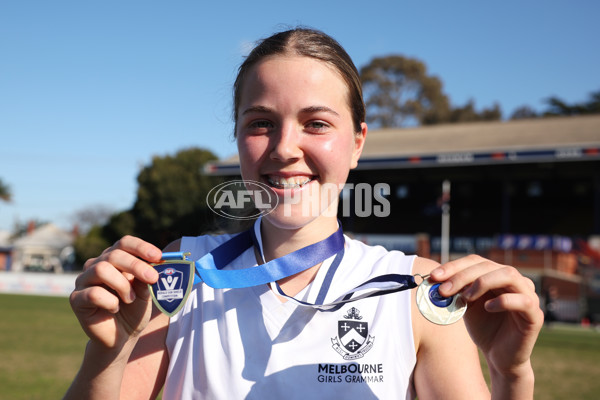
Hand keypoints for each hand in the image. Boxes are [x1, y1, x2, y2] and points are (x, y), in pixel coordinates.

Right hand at [69, 236, 161, 348]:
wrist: (122, 336)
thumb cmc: (134, 309)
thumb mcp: (145, 292)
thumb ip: (145, 277)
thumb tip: (153, 264)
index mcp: (114, 259)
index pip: (124, 243)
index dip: (141, 247)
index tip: (158, 257)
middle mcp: (96, 265)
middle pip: (114, 255)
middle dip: (136, 266)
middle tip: (153, 278)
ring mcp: (84, 281)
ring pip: (101, 269)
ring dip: (122, 285)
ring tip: (129, 298)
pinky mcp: (76, 299)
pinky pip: (93, 293)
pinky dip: (110, 301)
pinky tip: (114, 308)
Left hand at [430, 255, 543, 375]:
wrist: (499, 357)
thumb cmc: (483, 328)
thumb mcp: (466, 305)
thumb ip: (457, 291)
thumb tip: (436, 279)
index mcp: (497, 275)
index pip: (476, 261)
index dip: (454, 266)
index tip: (434, 277)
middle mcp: (514, 281)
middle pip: (488, 266)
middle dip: (462, 275)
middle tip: (444, 290)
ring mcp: (528, 295)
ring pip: (509, 275)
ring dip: (482, 282)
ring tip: (466, 297)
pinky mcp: (535, 314)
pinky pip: (523, 300)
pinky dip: (503, 301)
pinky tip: (487, 308)